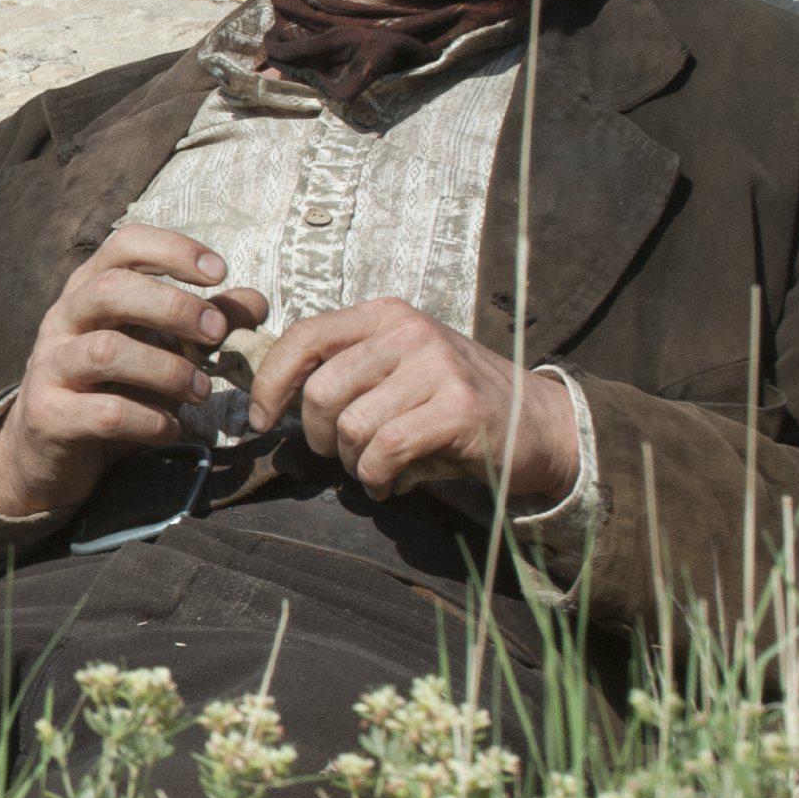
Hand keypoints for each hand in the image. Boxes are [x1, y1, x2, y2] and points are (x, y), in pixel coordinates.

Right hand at [0, 225, 269, 522]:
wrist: (48, 454)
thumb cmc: (112, 390)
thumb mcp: (159, 350)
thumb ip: (204, 323)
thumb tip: (255, 302)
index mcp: (89, 290)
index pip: (124, 244)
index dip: (173, 250)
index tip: (220, 271)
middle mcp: (62, 319)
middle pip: (111, 289)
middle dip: (173, 306)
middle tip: (217, 333)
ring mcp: (49, 366)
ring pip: (106, 351)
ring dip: (167, 370)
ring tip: (201, 391)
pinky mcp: (48, 415)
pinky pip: (106, 413)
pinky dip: (150, 420)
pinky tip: (171, 428)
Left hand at [247, 297, 578, 504]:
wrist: (537, 423)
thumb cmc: (452, 401)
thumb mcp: (397, 367)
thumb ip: (344, 370)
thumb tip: (270, 400)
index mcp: (385, 315)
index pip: (304, 336)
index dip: (270, 381)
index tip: (260, 418)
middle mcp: (409, 332)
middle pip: (321, 391)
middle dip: (319, 436)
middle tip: (343, 453)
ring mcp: (437, 367)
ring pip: (352, 426)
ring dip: (353, 463)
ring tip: (374, 468)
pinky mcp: (458, 409)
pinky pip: (386, 450)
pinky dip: (378, 478)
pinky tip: (391, 482)